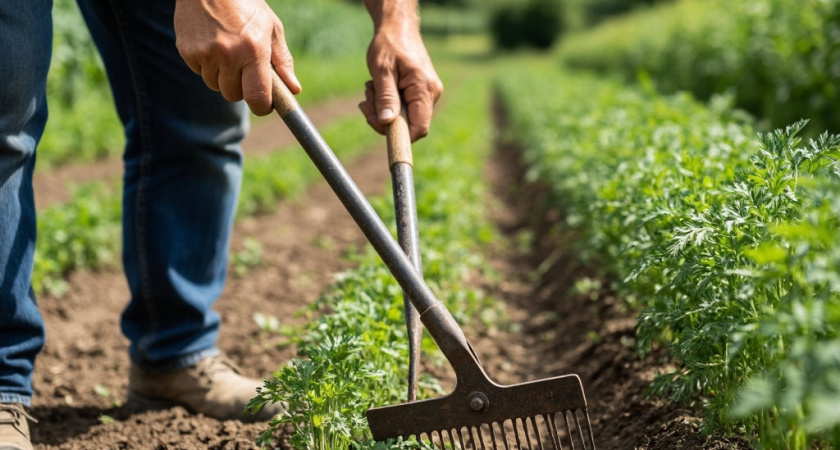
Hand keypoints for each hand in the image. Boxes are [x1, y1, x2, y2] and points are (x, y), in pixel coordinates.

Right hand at [174, 0, 300, 115]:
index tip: (264, 104)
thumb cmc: (246, 5)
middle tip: (244, 68)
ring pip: (215, 85)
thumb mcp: (271, 27)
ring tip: (227, 51)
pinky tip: (211, 43)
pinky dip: (206, 65)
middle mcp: (228, 54)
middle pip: (233, 95)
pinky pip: (199, 72)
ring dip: (222, 76)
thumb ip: (282, 60)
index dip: (262, 106)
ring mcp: (205, 53)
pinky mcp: (187, 51)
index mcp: (253, 49)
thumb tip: (293, 89)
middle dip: (240, 88)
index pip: (257, 97)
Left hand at [359, 18, 442, 140]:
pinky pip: (403, 108)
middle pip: (409, 125)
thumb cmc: (389, 44)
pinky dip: (387, 102)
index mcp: (424, 89)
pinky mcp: (420, 93)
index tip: (377, 124)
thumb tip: (386, 122)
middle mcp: (431, 94)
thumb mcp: (382, 70)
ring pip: (403, 117)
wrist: (398, 27)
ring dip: (382, 108)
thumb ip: (386, 97)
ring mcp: (427, 94)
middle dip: (383, 117)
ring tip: (371, 88)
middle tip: (366, 101)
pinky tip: (378, 88)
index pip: (419, 128)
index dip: (399, 135)